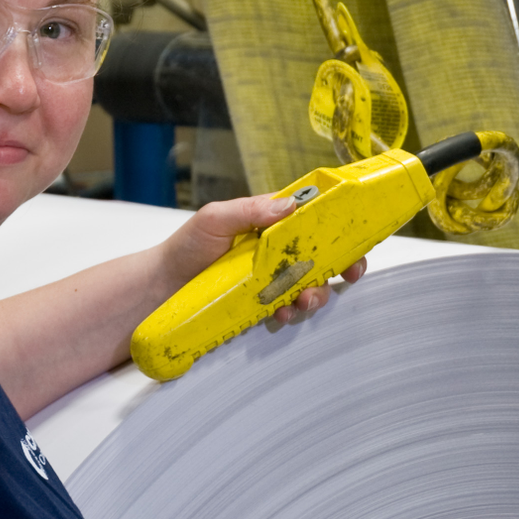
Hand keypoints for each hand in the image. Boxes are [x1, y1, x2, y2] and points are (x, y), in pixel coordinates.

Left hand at [156, 195, 367, 322]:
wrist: (162, 287)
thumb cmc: (187, 246)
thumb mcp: (216, 218)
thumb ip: (250, 210)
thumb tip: (289, 205)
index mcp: (272, 223)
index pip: (314, 219)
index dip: (340, 228)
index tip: (355, 239)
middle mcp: (277, 250)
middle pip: (323, 255)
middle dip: (342, 266)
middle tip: (349, 274)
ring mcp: (272, 278)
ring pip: (310, 285)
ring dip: (316, 294)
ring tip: (304, 299)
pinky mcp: (263, 303)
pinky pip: (288, 308)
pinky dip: (292, 312)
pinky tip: (282, 314)